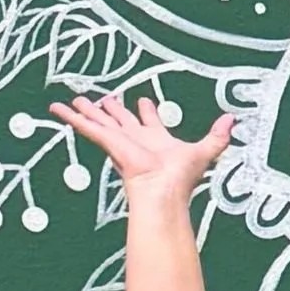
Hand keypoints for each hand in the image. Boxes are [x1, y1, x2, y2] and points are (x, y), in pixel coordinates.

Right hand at [47, 94, 232, 202]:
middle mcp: (136, 139)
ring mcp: (119, 140)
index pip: (149, 121)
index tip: (142, 101)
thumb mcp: (204, 150)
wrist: (162, 191)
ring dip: (88, 110)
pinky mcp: (107, 141)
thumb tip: (233, 120)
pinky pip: (85, 126)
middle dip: (113, 109)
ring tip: (75, 100)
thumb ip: (218, 136)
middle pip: (120, 119)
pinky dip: (69, 117)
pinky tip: (56, 107)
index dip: (146, 111)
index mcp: (156, 139)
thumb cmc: (181, 177)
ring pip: (100, 120)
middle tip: (104, 99)